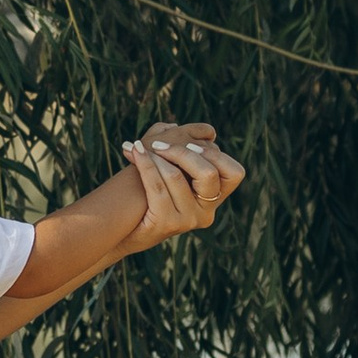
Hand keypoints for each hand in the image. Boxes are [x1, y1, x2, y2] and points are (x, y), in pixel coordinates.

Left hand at [119, 121, 245, 247]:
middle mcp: (205, 213)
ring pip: (176, 176)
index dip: (215, 155)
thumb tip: (209, 132)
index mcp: (214, 199)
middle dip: (181, 152)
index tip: (190, 144)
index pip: (234, 173)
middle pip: (208, 173)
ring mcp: (187, 221)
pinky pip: (157, 186)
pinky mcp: (166, 224)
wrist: (123, 226)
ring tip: (139, 146)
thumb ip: (191, 150)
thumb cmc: (149, 191)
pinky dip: (144, 164)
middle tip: (158, 144)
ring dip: (154, 156)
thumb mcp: (175, 170)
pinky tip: (133, 151)